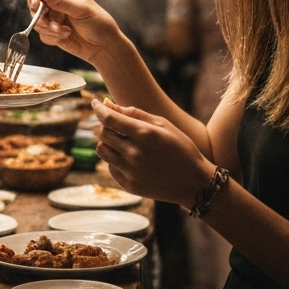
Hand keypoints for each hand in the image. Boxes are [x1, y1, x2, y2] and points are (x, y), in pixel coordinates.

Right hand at [23, 0, 121, 65]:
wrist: (103, 46)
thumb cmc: (98, 23)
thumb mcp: (81, 10)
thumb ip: (62, 2)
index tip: (36, 3)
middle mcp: (55, 2)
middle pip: (33, 2)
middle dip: (38, 14)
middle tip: (46, 22)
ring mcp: (52, 17)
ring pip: (37, 21)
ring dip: (49, 28)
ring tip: (65, 31)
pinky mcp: (51, 32)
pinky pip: (42, 34)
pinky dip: (53, 37)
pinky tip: (67, 36)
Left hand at [92, 98, 213, 208]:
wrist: (194, 183)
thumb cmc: (181, 149)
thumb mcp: (164, 125)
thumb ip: (136, 114)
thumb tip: (110, 104)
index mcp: (144, 134)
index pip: (109, 118)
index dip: (98, 109)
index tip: (94, 103)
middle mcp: (134, 153)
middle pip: (102, 133)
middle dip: (102, 124)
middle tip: (110, 122)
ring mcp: (130, 171)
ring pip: (102, 150)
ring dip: (106, 142)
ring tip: (119, 140)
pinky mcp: (128, 185)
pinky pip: (110, 167)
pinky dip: (114, 159)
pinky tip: (129, 157)